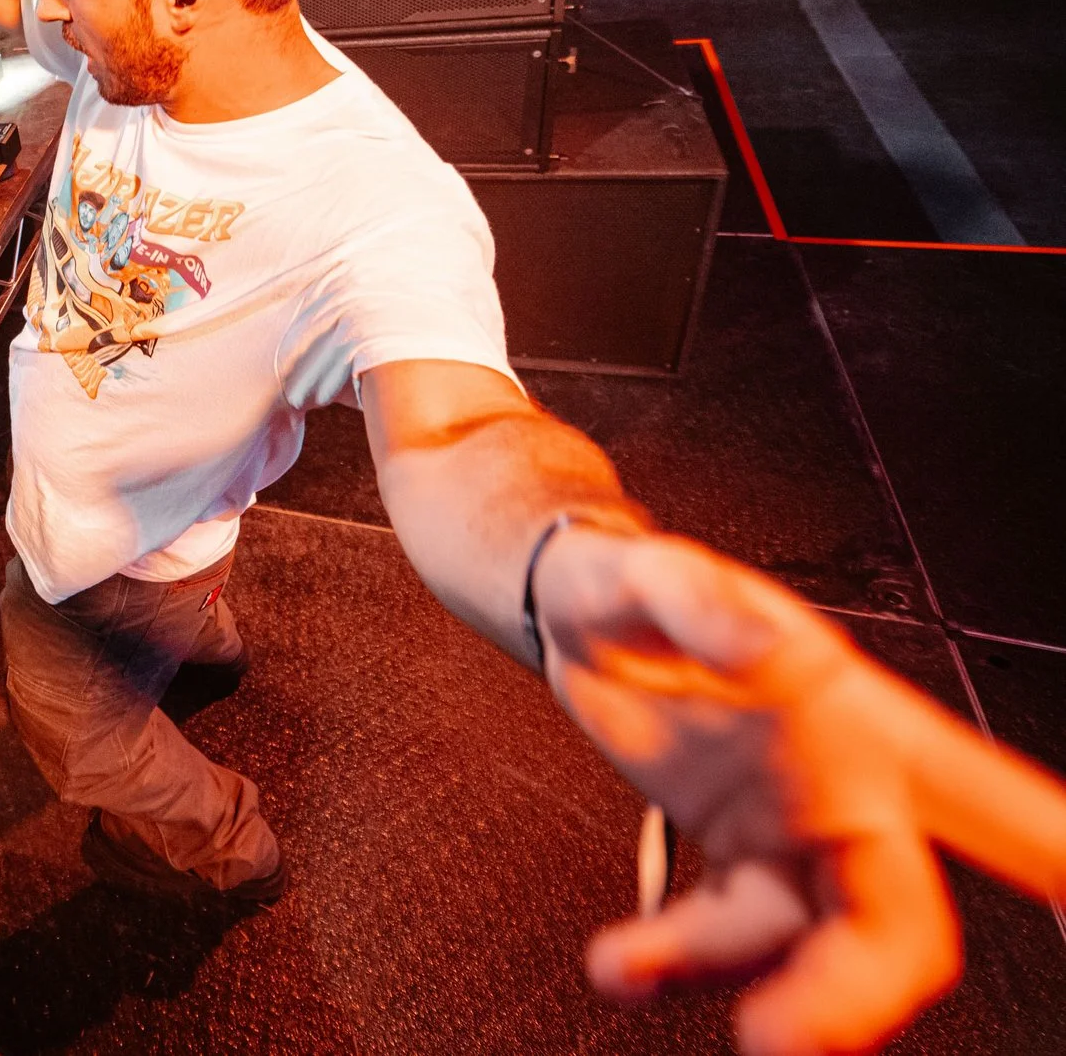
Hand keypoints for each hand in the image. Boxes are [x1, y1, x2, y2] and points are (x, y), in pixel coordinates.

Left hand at [533, 529, 1065, 1054]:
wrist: (569, 616)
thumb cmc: (637, 589)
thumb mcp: (653, 575)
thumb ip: (697, 600)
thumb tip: (758, 646)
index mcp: (866, 723)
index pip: (997, 804)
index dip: (1062, 864)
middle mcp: (846, 792)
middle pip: (897, 918)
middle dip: (856, 989)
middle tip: (785, 1034)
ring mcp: (786, 836)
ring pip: (808, 944)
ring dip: (744, 979)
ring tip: (632, 970)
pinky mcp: (726, 860)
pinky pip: (719, 937)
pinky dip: (669, 963)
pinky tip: (621, 967)